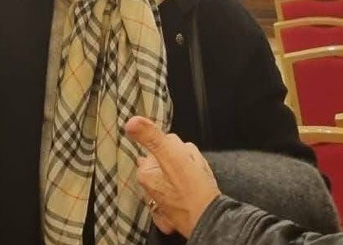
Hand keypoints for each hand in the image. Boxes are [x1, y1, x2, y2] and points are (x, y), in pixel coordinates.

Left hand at [126, 116, 221, 237]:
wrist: (210, 220)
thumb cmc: (192, 191)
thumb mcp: (171, 157)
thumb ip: (151, 137)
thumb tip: (131, 122)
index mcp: (146, 172)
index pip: (165, 143)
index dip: (179, 149)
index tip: (184, 161)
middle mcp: (152, 184)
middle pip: (175, 155)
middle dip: (188, 159)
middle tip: (193, 172)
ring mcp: (166, 194)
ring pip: (185, 167)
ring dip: (195, 170)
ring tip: (199, 181)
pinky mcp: (180, 202)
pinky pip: (191, 182)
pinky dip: (198, 183)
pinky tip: (201, 189)